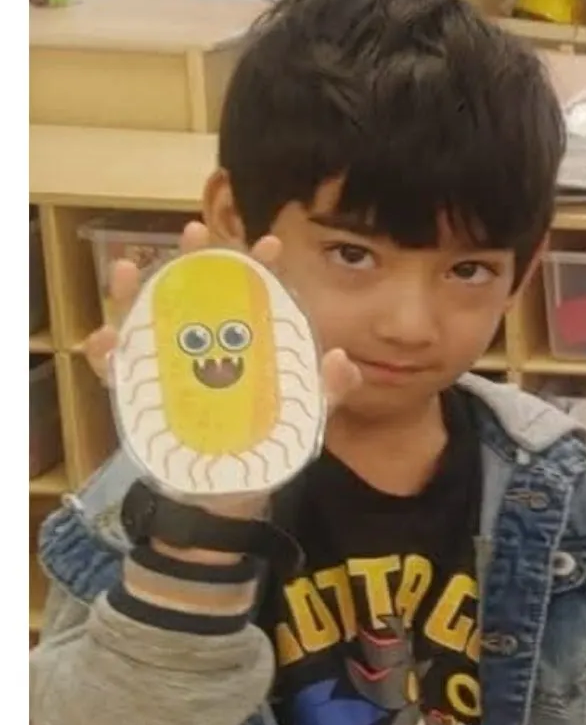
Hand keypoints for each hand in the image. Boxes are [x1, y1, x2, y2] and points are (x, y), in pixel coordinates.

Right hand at [87, 221, 359, 522]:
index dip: (261, 266)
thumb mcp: (306, 414)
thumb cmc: (268, 441)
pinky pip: (115, 370)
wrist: (233, 489)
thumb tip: (339, 358)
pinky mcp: (140, 395)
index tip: (272, 244)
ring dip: (132, 293)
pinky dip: (106, 354)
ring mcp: (169, 366)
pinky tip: (107, 341)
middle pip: (197, 294)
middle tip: (197, 234)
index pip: (255, 295)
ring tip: (128, 271)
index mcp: (246, 342)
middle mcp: (204, 344)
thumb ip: (328, 388)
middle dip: (194, 262)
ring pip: (145, 320)